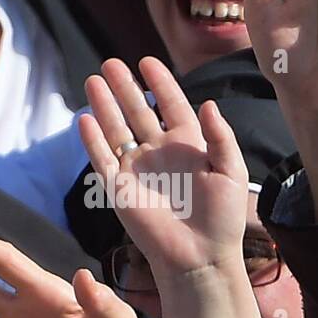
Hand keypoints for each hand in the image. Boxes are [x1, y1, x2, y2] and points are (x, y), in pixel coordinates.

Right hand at [78, 57, 249, 276]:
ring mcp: (138, 170)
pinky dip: (93, 140)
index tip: (148, 61)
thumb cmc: (223, 218)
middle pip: (139, 112)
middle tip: (110, 62)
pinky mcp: (120, 190)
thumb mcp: (232, 173)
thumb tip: (207, 103)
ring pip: (117, 129)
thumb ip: (221, 137)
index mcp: (190, 146)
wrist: (202, 256)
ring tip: (94, 77)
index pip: (172, 106)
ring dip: (105, 105)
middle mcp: (161, 154)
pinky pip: (103, 159)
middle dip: (125, 87)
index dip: (160, 83)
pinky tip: (85, 118)